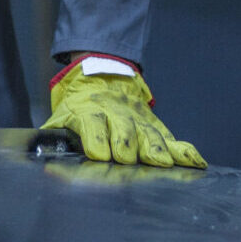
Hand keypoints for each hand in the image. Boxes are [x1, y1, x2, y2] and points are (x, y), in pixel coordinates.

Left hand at [41, 56, 207, 168]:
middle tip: (129, 160)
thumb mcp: (58, 119)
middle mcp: (115, 115)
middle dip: (126, 145)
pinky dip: (185, 151)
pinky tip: (196, 163)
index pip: (92, 124)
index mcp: (88, 112)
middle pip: (123, 129)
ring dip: (154, 149)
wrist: (99, 76)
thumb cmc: (76, 108)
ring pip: (148, 134)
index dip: (96, 139)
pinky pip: (172, 139)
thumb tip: (44, 166)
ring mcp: (138, 120)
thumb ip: (52, 139)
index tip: (100, 155)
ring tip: (162, 164)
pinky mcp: (155, 126)